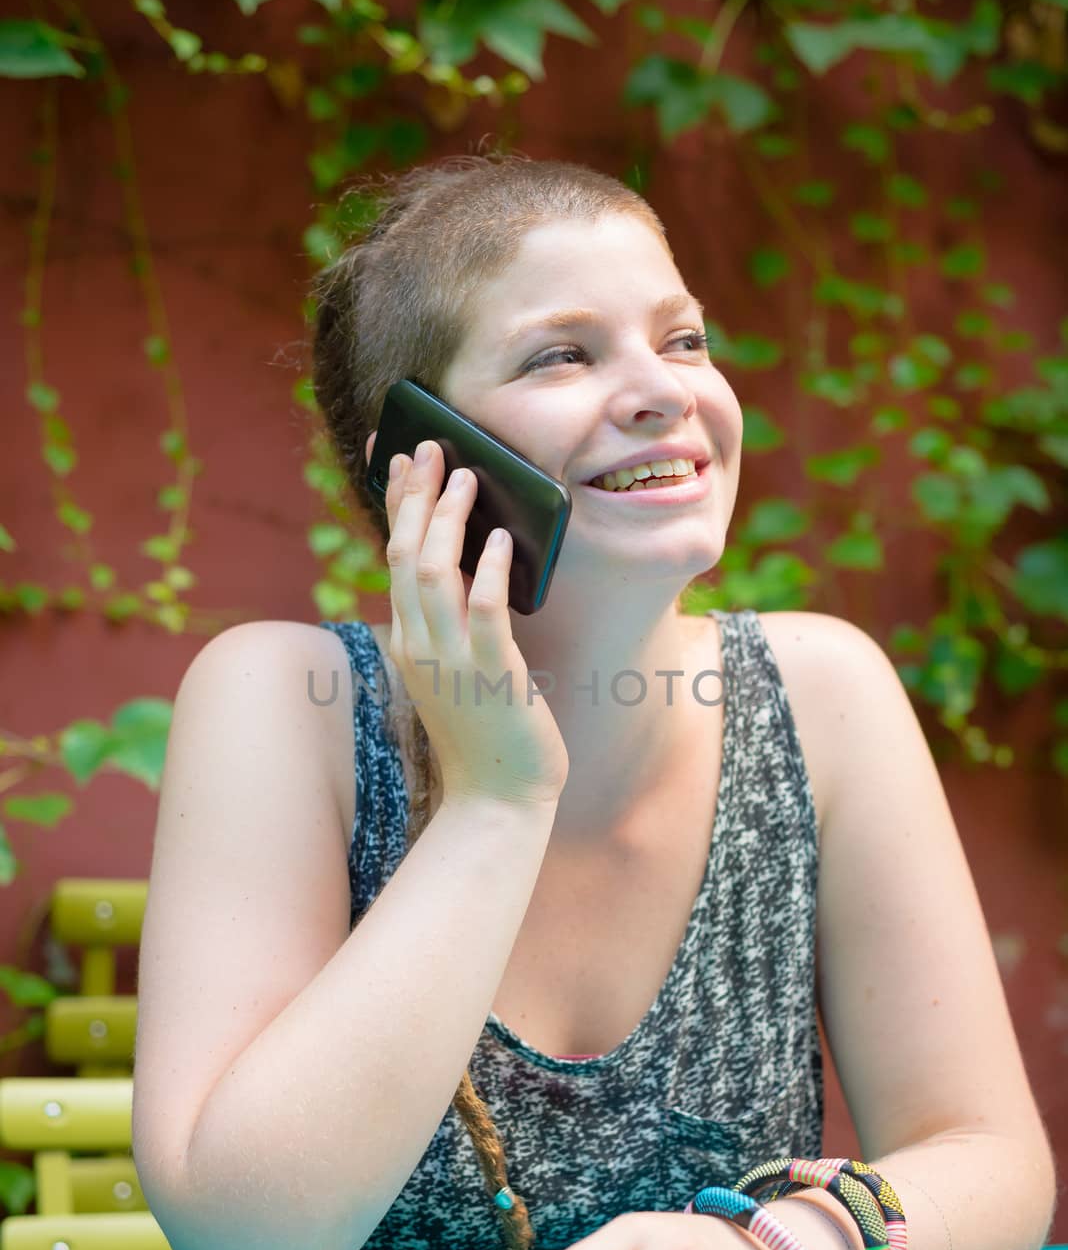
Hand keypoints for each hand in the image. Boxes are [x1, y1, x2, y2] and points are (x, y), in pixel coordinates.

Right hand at [381, 439, 569, 807]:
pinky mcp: (490, 676)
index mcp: (406, 641)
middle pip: (406, 554)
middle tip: (434, 448)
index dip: (398, 505)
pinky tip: (499, 540)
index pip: (393, 558)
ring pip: (435, 574)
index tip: (403, 460)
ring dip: (448, 520)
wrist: (497, 801)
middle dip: (418, 496)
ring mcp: (450, 661)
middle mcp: (418, 646)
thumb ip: (451, 622)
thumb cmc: (484, 733)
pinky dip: (488, 571)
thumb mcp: (454, 670)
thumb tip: (467, 562)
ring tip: (467, 477)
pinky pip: (484, 612)